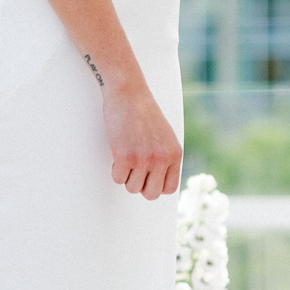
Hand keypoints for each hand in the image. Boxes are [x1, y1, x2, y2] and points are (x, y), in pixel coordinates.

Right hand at [102, 80, 183, 197]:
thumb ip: (165, 158)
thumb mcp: (165, 137)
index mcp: (175, 155)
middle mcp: (162, 159)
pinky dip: (115, 170)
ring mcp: (144, 159)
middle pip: (151, 194)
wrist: (129, 94)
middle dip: (140, 186)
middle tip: (134, 171)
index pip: (169, 188)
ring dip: (126, 176)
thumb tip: (157, 182)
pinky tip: (118, 153)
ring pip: (132, 188)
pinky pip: (118, 179)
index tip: (148, 176)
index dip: (156, 185)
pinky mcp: (125, 157)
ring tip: (126, 157)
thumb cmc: (144, 114)